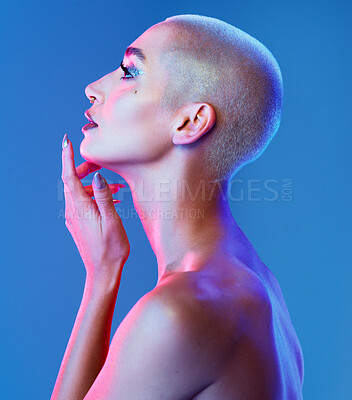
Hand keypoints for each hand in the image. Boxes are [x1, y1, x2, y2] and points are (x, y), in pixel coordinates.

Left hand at [61, 134, 129, 283]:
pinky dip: (96, 196)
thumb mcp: (111, 220)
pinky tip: (112, 200)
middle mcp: (73, 211)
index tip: (67, 142)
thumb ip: (103, 196)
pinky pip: (84, 203)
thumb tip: (96, 176)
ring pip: (80, 192)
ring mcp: (75, 218)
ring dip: (95, 185)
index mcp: (79, 207)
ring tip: (117, 188)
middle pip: (72, 181)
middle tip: (102, 163)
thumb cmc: (111, 248)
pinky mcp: (79, 224)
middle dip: (85, 169)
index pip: (69, 176)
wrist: (103, 272)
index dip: (67, 157)